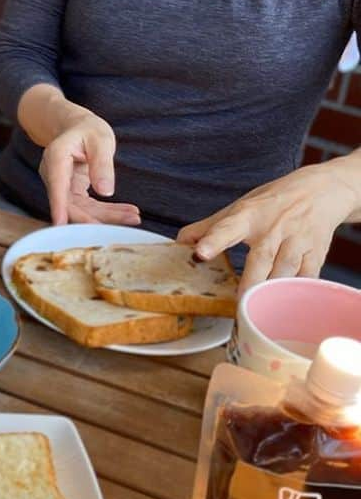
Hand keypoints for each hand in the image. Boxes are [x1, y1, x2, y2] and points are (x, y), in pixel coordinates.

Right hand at [38, 112, 140, 226]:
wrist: (77, 128)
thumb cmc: (87, 129)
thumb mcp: (100, 140)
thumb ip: (102, 164)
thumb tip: (106, 191)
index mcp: (56, 158)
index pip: (57, 186)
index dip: (58, 206)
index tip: (60, 225)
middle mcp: (53, 176)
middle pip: (71, 204)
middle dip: (96, 218)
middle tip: (127, 221)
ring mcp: (62, 187)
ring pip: (81, 210)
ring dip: (107, 217)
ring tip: (134, 217)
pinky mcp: (72, 193)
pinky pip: (88, 207)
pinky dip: (108, 211)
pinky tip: (128, 212)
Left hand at [177, 155, 360, 291]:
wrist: (320, 190)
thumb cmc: (272, 202)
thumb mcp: (239, 208)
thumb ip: (208, 227)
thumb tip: (179, 242)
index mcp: (247, 215)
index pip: (227, 227)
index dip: (213, 240)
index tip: (199, 252)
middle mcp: (273, 228)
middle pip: (261, 258)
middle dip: (250, 281)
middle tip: (237, 302)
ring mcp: (297, 240)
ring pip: (285, 270)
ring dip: (272, 289)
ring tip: (258, 307)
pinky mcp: (316, 252)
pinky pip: (307, 277)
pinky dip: (297, 290)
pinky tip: (286, 302)